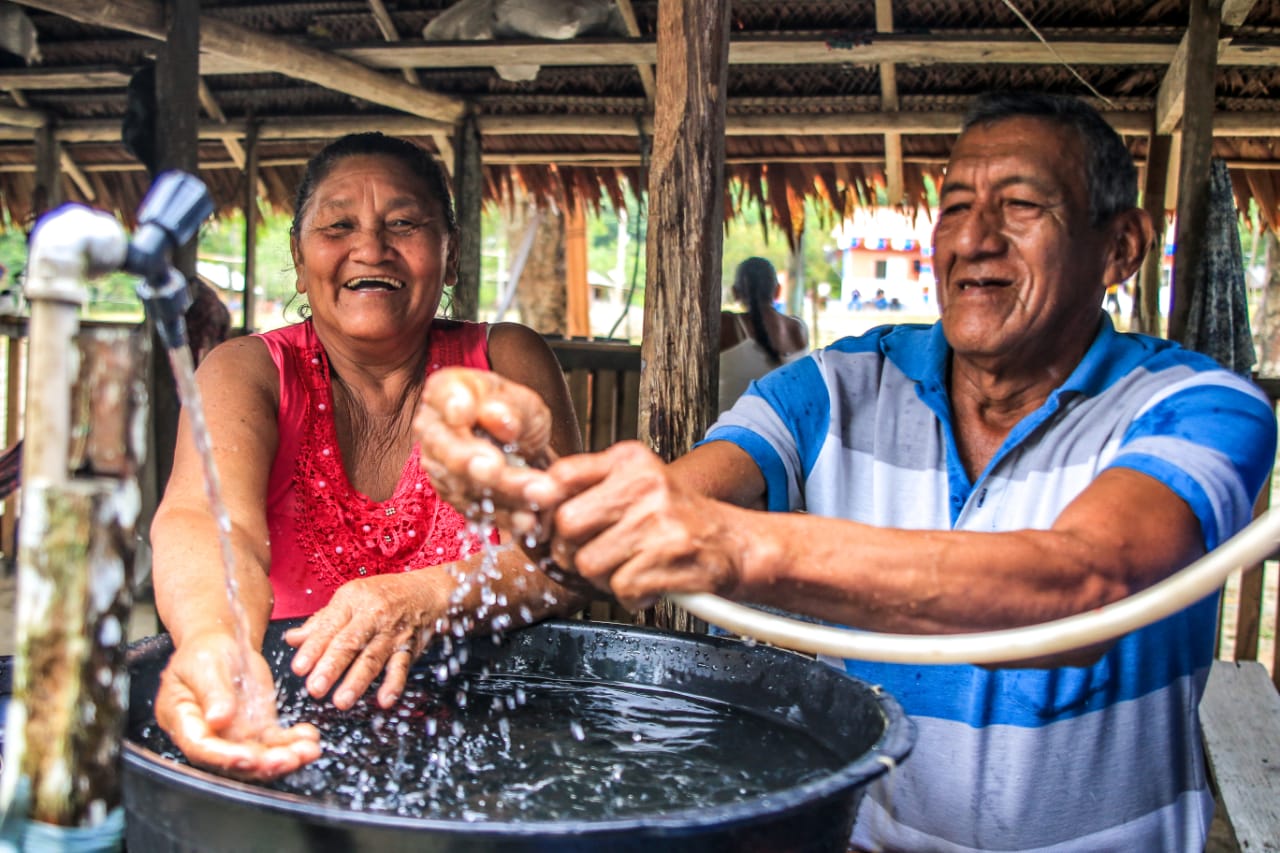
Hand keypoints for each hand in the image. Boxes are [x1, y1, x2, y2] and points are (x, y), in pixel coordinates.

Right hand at [154, 629, 320, 781]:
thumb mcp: (205, 664)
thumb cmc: (204, 651)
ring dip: (284, 757)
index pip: (201, 747)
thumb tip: (218, 720)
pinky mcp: (256, 728)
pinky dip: (292, 742)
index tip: (250, 757)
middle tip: (289, 759)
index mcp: (183, 720)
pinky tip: (309, 738)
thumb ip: (213, 692)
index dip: (225, 757)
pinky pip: (275, 742)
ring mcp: (234, 735)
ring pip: (258, 756)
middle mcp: (208, 735)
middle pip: (233, 760)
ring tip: (308, 751)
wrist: (222, 643)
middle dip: (263, 764)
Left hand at [284, 570, 449, 710]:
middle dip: (331, 667)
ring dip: (357, 681)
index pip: (329, 626)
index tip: (298, 668)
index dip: (314, 648)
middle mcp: (373, 615)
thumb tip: (292, 639)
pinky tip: (384, 701)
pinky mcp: (409, 647)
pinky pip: (401, 667)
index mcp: (352, 600)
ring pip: (373, 658)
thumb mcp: (351, 598)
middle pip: (350, 643)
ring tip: (341, 701)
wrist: (429, 591)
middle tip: (314, 688)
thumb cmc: (383, 595)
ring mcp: (393, 632)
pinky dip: (394, 684)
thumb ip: (322, 621)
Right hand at [415, 367, 563, 538]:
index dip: (453, 407)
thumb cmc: (518, 415)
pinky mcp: (458, 499)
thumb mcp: (522, 401)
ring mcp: (441, 469)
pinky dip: (505, 517)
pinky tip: (529, 520)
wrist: (524, 447)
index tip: (464, 411)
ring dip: (504, 493)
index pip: (443, 398)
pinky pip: (478, 513)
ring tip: (539, 493)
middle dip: (476, 463)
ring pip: (467, 487)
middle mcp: (434, 433)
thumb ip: (509, 407)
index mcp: (446, 394)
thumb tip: (497, 417)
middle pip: (449, 452)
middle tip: (498, 467)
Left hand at [542, 441, 746, 609]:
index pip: (561, 476)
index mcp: (630, 461)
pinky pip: (620, 588)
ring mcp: (659, 519)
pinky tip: (651, 581)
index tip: (552, 527)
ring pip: (589, 563)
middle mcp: (645, 483)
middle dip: (573, 551)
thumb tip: (529, 504)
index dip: (545, 508)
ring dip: (605, 578)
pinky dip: (632, 595)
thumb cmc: (675, 520)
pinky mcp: (671, 556)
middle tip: (598, 556)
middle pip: (566, 525)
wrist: (734, 544)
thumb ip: (587, 489)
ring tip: (632, 567)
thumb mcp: (636, 487)